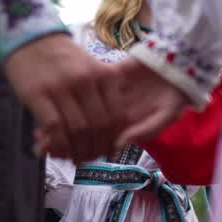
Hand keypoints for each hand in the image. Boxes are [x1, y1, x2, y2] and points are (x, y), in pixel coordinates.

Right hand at [4, 33, 117, 161]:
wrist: (31, 38)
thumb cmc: (64, 58)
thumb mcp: (91, 68)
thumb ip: (102, 95)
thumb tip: (111, 133)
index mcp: (103, 75)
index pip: (116, 115)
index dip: (114, 139)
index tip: (109, 152)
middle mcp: (85, 81)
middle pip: (99, 126)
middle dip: (96, 149)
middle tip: (90, 159)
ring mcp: (61, 87)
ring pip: (78, 130)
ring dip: (78, 151)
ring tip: (75, 159)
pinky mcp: (37, 94)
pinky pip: (54, 128)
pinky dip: (58, 144)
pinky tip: (57, 151)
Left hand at [31, 55, 189, 155]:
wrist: (181, 67)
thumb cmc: (177, 98)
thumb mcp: (165, 118)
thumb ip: (143, 131)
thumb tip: (115, 147)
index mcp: (123, 128)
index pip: (95, 145)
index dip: (76, 151)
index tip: (56, 154)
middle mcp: (111, 115)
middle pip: (81, 131)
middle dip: (61, 140)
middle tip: (41, 144)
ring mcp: (107, 96)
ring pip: (79, 112)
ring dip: (60, 121)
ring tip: (39, 129)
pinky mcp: (108, 76)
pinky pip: (86, 87)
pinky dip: (70, 95)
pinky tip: (52, 100)